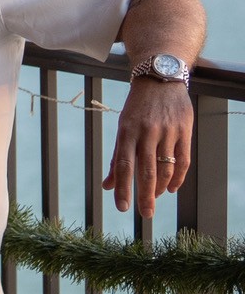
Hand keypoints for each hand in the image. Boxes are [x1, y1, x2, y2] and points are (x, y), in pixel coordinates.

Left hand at [103, 79, 192, 217]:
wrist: (159, 79)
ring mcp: (167, 131)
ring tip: (154, 198)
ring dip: (160, 187)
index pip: (124, 165)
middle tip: (145, 214)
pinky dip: (177, 177)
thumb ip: (117, 158)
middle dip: (144, 195)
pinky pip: (183, 159)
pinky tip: (171, 188)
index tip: (122, 207)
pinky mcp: (184, 130)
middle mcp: (147, 132)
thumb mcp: (122, 128)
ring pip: (165, 166)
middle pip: (146, 170)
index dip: (123, 187)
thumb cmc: (137, 109)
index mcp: (127, 131)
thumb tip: (108, 185)